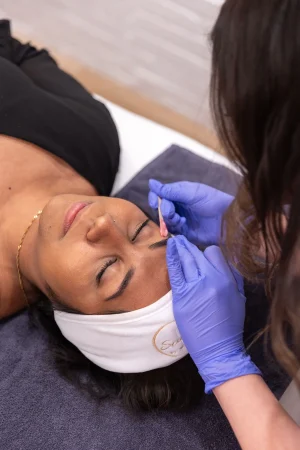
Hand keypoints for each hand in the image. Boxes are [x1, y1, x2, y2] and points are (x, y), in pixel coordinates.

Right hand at [148, 179, 232, 245]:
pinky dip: (174, 227)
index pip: (159, 195)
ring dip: (169, 219)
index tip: (154, 202)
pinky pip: (172, 231)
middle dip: (162, 210)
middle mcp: (178, 206)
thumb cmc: (211, 201)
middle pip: (159, 209)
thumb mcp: (190, 192)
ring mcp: (180, 219)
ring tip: (180, 219)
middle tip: (170, 212)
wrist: (226, 219)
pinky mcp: (184, 232)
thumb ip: (170, 190)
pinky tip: (183, 223)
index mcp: (178, 193)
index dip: (154, 198)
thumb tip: (150, 182)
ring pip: (164, 221)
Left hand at [167, 236, 260, 392]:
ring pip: (185, 259)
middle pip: (197, 254)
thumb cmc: (230, 326)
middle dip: (189, 246)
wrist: (217, 349)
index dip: (207, 252)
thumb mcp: (239, 298)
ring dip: (179, 248)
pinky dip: (171, 260)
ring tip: (174, 241)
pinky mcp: (181, 297)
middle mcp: (211, 279)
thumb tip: (220, 262)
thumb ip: (231, 277)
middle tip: (181, 239)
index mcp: (227, 279)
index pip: (213, 253)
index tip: (201, 254)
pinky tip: (169, 252)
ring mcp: (194, 287)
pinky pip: (175, 272)